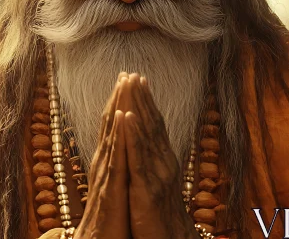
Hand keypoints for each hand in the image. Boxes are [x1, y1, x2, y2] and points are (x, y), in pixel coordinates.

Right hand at [73, 74, 131, 238]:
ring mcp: (106, 174)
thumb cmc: (108, 222)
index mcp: (108, 165)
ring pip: (112, 134)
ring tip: (123, 83)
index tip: (126, 82)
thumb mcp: (115, 190)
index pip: (113, 130)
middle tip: (125, 72)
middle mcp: (104, 165)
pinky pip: (116, 156)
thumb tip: (122, 154)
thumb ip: (117, 171)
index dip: (118, 105)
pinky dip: (119, 134)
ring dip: (118, 107)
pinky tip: (122, 116)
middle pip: (110, 126)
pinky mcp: (110, 187)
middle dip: (118, 98)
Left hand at [121, 74, 198, 238]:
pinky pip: (137, 159)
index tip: (137, 78)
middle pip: (150, 123)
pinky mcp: (146, 189)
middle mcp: (162, 162)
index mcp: (162, 161)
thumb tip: (146, 145)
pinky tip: (126, 118)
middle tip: (132, 72)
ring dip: (137, 107)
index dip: (145, 102)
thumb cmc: (162, 216)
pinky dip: (132, 136)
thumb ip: (152, 164)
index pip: (153, 125)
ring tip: (130, 84)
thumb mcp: (155, 184)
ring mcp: (156, 174)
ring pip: (144, 134)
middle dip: (140, 97)